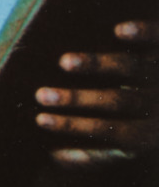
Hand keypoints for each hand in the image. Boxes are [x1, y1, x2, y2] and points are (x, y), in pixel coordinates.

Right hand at [35, 20, 157, 167]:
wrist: (148, 109)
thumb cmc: (118, 132)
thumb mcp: (105, 153)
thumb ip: (84, 155)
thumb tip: (52, 147)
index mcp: (146, 135)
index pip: (110, 131)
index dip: (75, 126)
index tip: (40, 120)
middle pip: (118, 100)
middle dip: (77, 99)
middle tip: (41, 95)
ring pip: (133, 66)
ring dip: (97, 64)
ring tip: (64, 62)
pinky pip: (157, 39)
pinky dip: (143, 34)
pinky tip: (120, 31)